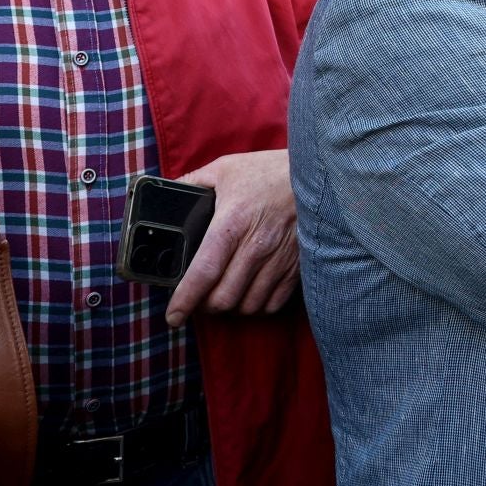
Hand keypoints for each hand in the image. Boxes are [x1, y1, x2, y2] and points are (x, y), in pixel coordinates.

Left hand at [165, 150, 298, 327]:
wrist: (318, 173)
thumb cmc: (269, 171)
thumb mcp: (225, 169)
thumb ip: (193, 182)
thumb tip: (168, 192)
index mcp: (232, 224)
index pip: (203, 273)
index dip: (184, 300)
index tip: (173, 316)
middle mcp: (256, 247)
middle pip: (224, 298)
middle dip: (206, 305)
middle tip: (200, 298)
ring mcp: (279, 260)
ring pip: (248, 305)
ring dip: (232, 307)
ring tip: (225, 296)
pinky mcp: (297, 266)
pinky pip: (273, 303)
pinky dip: (258, 306)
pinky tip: (251, 294)